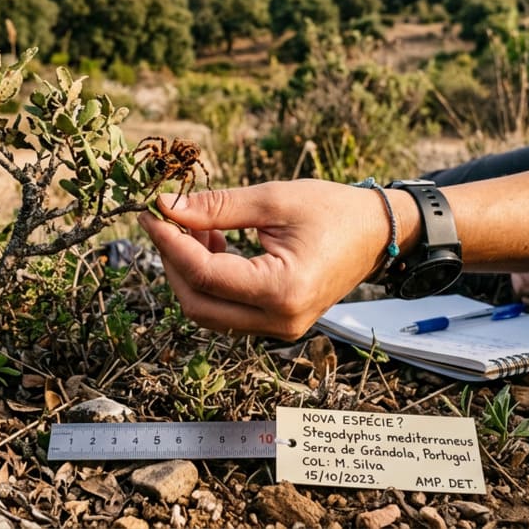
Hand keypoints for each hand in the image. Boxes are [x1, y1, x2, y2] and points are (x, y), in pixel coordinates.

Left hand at [137, 180, 394, 339]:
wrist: (378, 233)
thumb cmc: (333, 210)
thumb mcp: (273, 200)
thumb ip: (217, 207)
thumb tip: (166, 206)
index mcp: (283, 290)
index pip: (205, 275)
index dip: (170, 244)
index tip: (150, 214)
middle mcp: (280, 321)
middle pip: (198, 303)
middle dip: (173, 262)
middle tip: (167, 220)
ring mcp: (279, 329)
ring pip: (208, 311)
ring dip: (191, 271)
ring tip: (198, 226)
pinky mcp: (276, 323)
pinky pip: (227, 310)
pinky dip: (211, 280)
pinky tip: (215, 243)